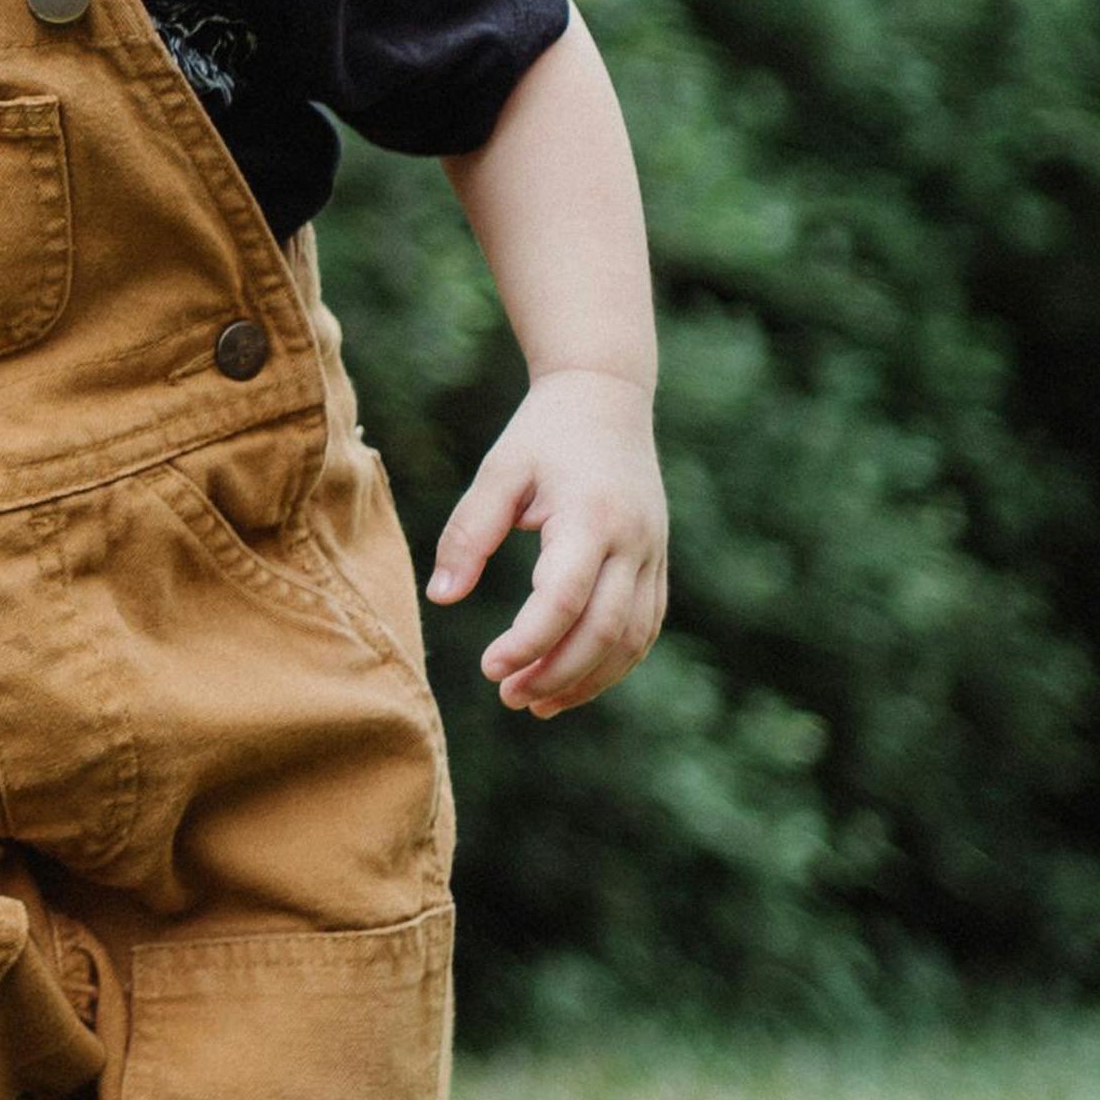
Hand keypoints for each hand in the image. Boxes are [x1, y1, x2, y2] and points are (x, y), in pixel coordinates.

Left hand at [429, 366, 668, 715]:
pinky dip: (613, 662)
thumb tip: (441, 597)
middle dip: (557, 674)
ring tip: (535, 703)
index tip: (489, 668)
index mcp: (592, 517)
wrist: (606, 397)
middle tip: (508, 698)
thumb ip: (468, 533)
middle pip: (604, 631)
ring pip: (632, 639)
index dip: (529, 643)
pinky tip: (573, 680)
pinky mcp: (659, 563)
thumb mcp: (498, 472)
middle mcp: (634, 542)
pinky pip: (644, 627)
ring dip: (587, 679)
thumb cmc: (542, 435)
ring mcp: (654, 555)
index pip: (564, 599)